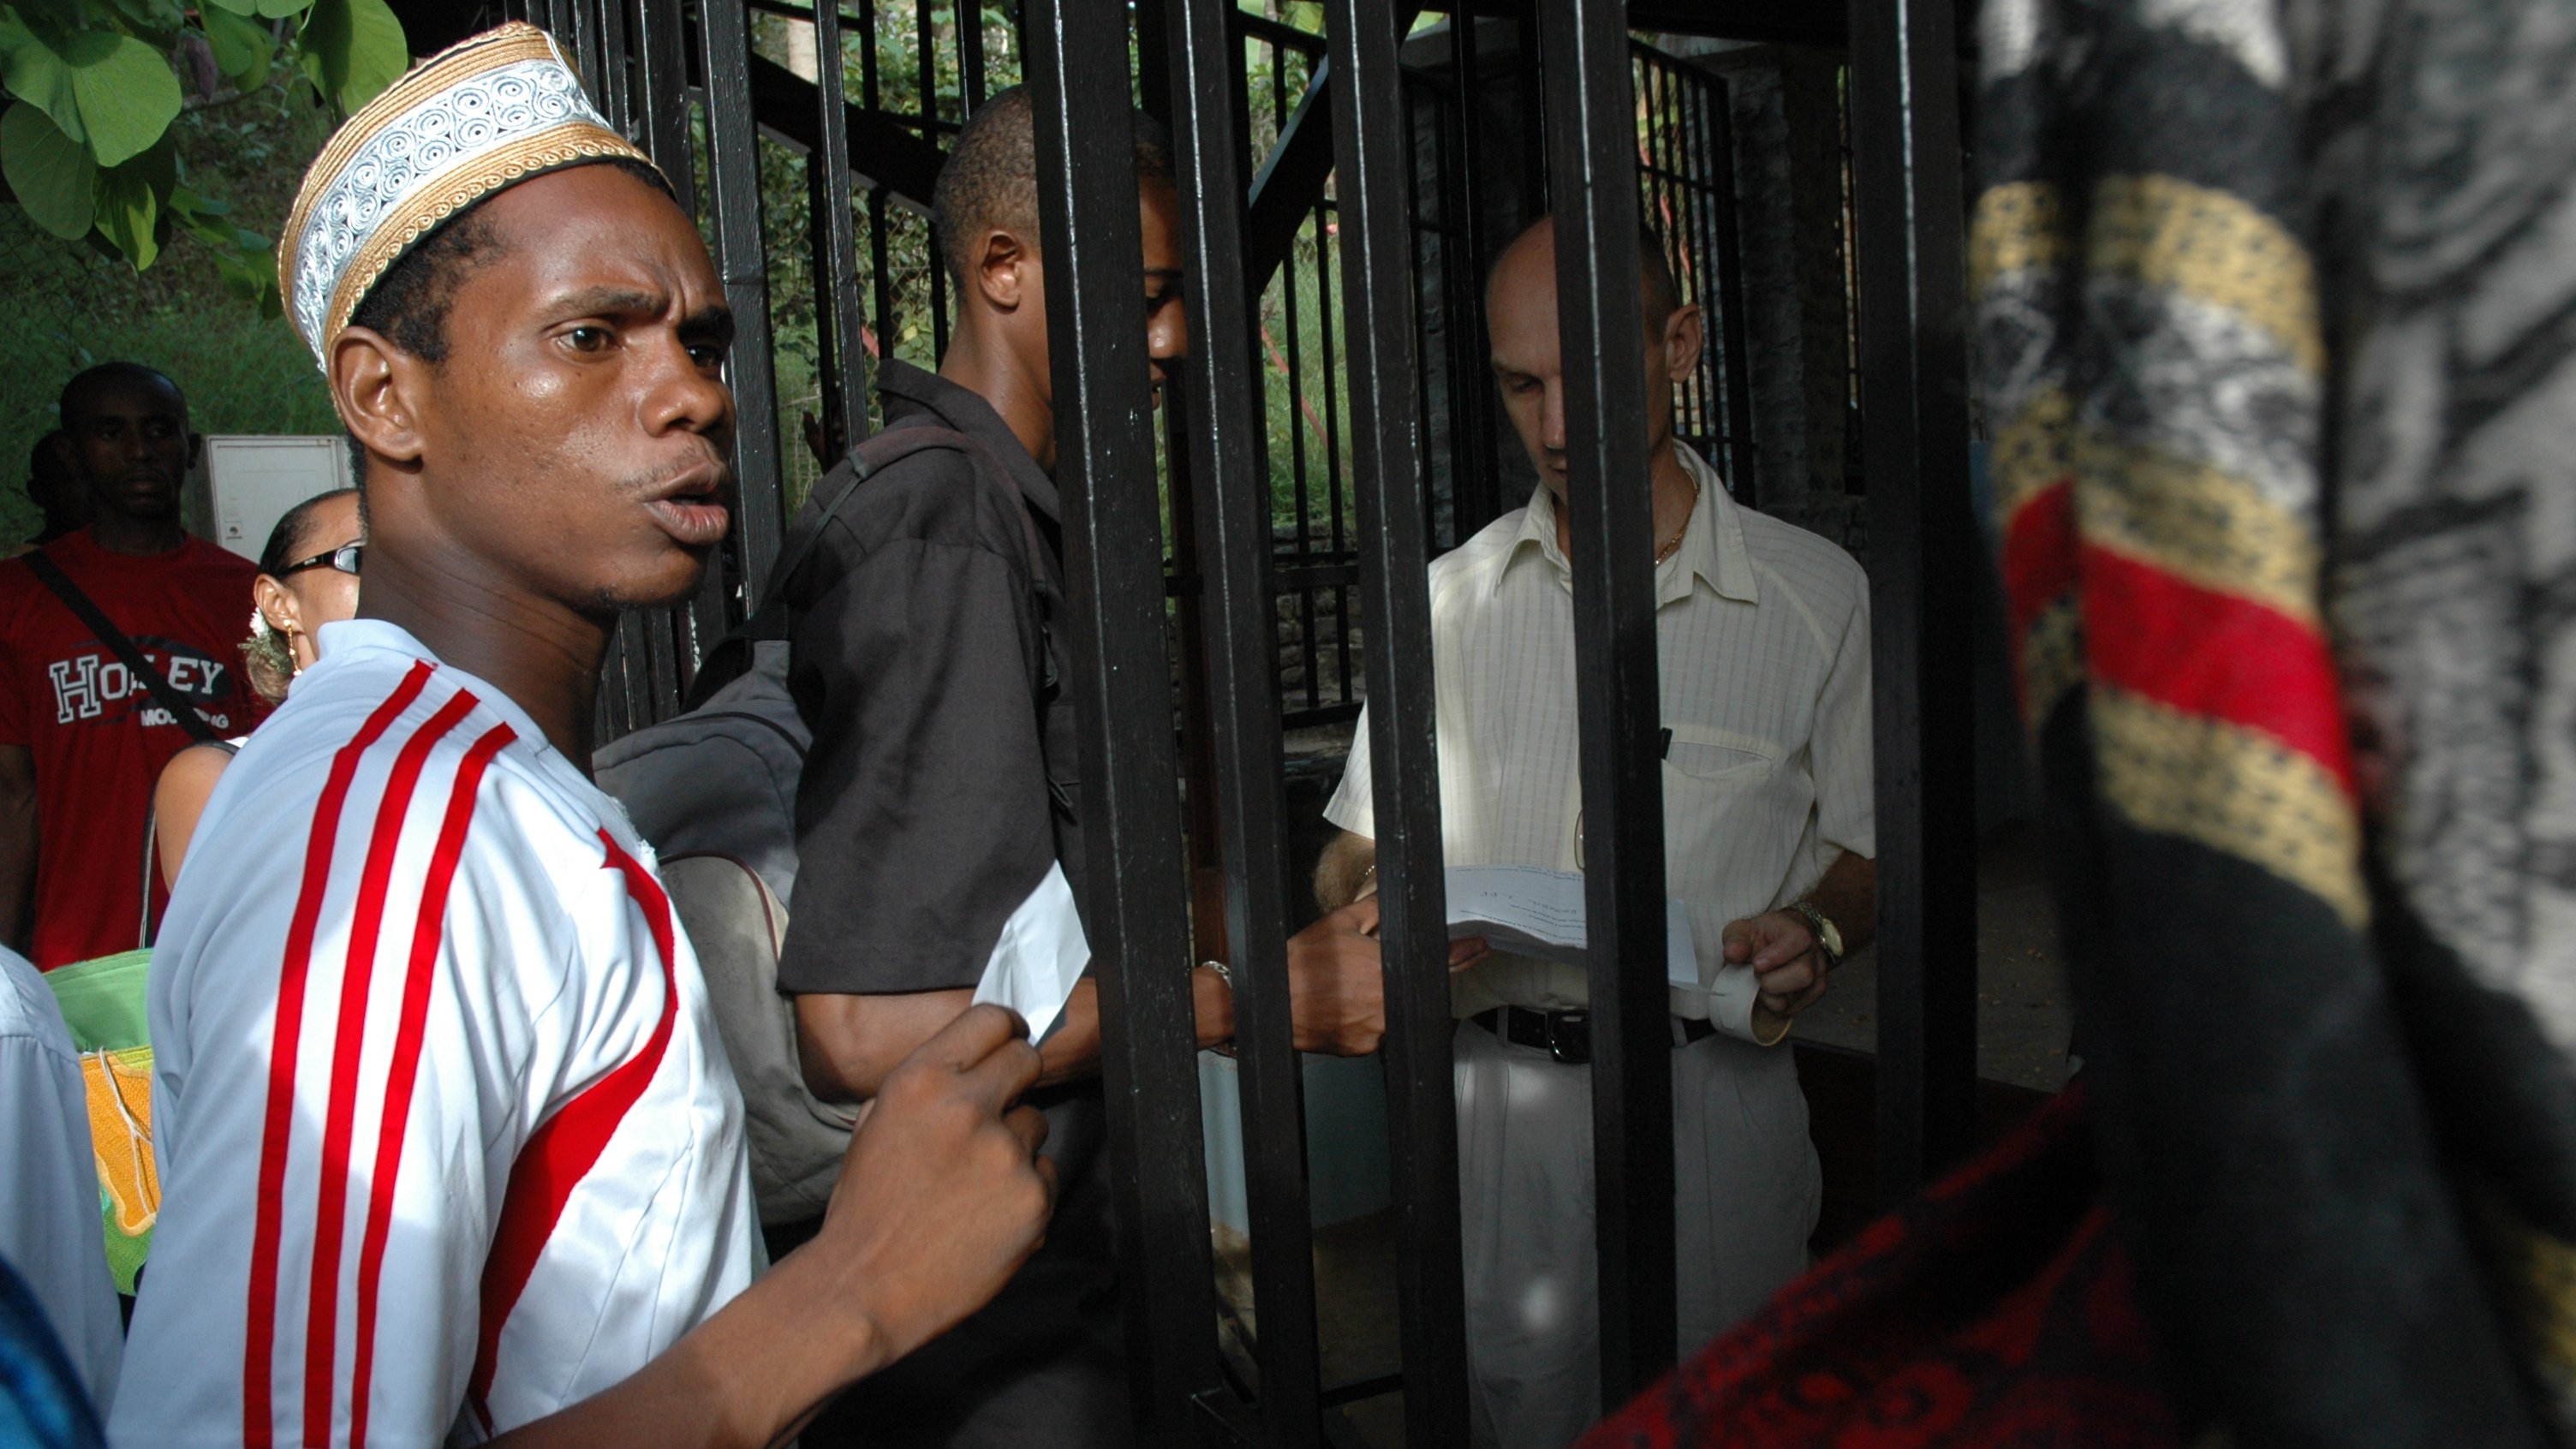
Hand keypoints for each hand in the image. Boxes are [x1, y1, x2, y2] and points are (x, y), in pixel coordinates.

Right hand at [811, 1004, 1056, 1364]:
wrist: (863, 1287)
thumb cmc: (865, 1208)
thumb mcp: (876, 1123)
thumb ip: (926, 1085)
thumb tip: (972, 1059)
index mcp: (920, 1082)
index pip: (990, 1019)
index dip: (1003, 1030)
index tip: (1007, 1041)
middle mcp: (967, 1108)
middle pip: (1025, 1059)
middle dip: (1014, 1079)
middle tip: (995, 1109)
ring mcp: (1005, 1154)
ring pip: (1035, 1122)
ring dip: (1014, 1143)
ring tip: (973, 1182)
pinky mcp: (1033, 1198)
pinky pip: (1045, 1174)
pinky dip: (1024, 1189)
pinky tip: (986, 1213)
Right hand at [1283, 899, 1488, 1055]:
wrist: (1273, 1004)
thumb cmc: (1301, 967)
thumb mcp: (1338, 925)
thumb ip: (1374, 910)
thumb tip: (1391, 899)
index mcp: (1386, 971)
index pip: (1438, 961)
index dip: (1463, 954)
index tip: (1479, 949)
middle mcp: (1387, 1004)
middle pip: (1411, 988)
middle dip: (1395, 977)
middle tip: (1368, 972)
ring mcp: (1377, 1030)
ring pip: (1391, 1010)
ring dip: (1377, 999)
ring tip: (1344, 989)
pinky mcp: (1364, 1048)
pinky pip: (1375, 1031)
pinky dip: (1365, 1018)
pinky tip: (1342, 1006)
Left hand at [1722, 910, 1831, 1020]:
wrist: (1779, 943)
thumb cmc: (1761, 937)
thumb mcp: (1742, 930)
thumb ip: (1736, 940)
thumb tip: (1732, 953)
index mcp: (1797, 932)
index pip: (1798, 941)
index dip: (1777, 955)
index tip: (1757, 964)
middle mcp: (1813, 953)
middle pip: (1803, 974)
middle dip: (1773, 981)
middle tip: (1757, 976)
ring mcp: (1818, 974)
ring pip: (1800, 995)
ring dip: (1773, 996)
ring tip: (1761, 985)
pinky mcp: (1814, 993)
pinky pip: (1796, 1008)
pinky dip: (1777, 1006)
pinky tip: (1769, 994)